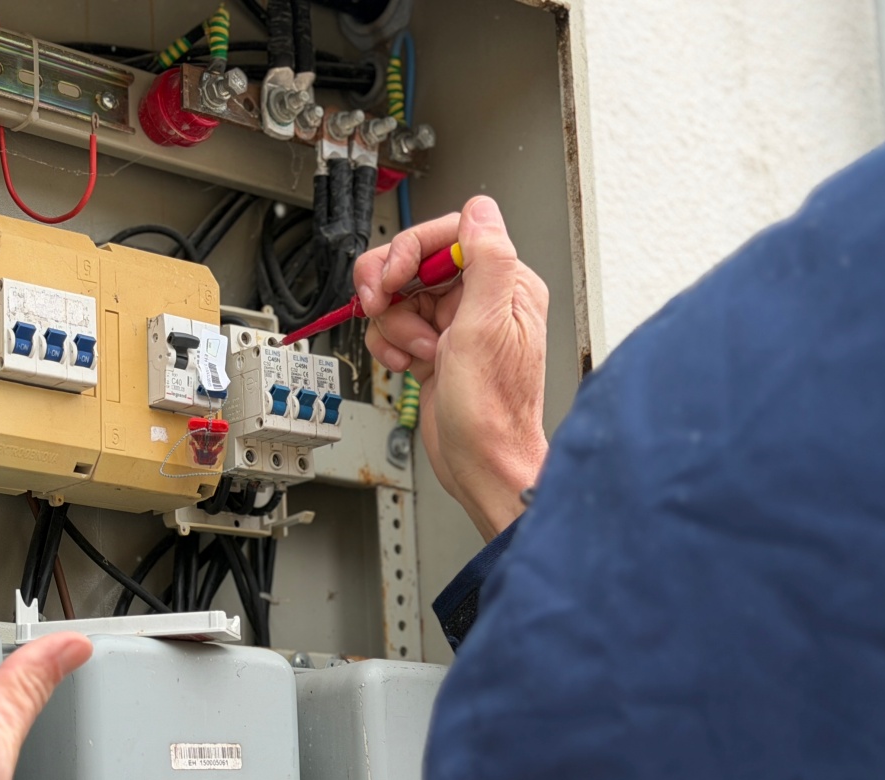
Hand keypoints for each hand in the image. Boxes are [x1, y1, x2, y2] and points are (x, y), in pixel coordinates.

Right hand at [356, 197, 549, 538]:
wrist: (480, 464)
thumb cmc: (491, 411)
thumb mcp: (486, 327)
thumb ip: (487, 260)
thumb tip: (482, 210)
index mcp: (504, 284)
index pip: (448, 235)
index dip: (411, 250)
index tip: (391, 276)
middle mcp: (480, 299)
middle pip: (415, 262)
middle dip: (391, 287)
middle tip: (379, 305)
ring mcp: (454, 325)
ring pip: (398, 296)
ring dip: (392, 324)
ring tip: (414, 352)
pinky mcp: (433, 348)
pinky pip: (393, 327)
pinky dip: (389, 344)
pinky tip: (405, 365)